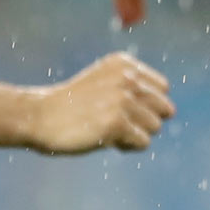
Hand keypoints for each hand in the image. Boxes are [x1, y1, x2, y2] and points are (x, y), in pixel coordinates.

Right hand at [29, 52, 173, 153]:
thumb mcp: (103, 82)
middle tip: (115, 121)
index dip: (144, 103)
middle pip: (164, 108)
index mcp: (123, 63)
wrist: (38, 116)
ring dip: (134, 134)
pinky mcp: (117, 123)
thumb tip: (170, 111)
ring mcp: (122, 100)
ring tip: (106, 129)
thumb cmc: (72, 104)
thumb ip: (133, 87)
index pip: (162, 89)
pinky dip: (127, 146)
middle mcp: (126, 77)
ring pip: (155, 127)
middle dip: (145, 119)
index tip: (117, 105)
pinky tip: (103, 139)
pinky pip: (142, 142)